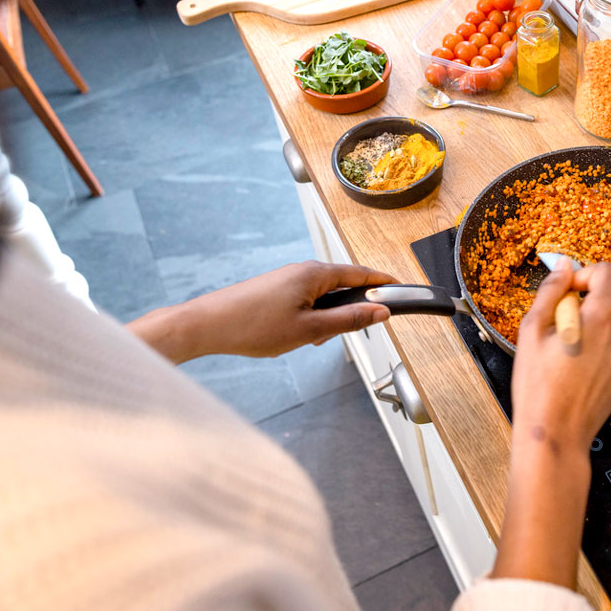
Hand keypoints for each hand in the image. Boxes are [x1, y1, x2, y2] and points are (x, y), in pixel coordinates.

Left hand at [129, 261, 396, 362]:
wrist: (207, 325)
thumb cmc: (253, 326)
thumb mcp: (310, 330)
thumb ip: (349, 320)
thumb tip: (380, 312)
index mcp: (315, 273)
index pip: (361, 274)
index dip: (383, 284)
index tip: (402, 289)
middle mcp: (303, 270)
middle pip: (343, 286)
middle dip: (348, 311)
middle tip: (339, 335)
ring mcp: (288, 279)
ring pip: (323, 297)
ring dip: (326, 319)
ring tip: (307, 340)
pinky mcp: (276, 290)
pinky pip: (306, 301)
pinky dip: (310, 318)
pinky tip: (294, 336)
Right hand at [492, 259, 610, 588]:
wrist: (556, 434)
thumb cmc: (539, 386)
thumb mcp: (533, 329)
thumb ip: (551, 291)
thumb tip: (563, 266)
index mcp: (601, 316)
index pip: (604, 272)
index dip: (580, 276)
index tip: (563, 293)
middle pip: (606, 298)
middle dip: (581, 304)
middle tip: (553, 330)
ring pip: (609, 323)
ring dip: (588, 327)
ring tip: (561, 354)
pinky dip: (595, 348)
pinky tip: (573, 369)